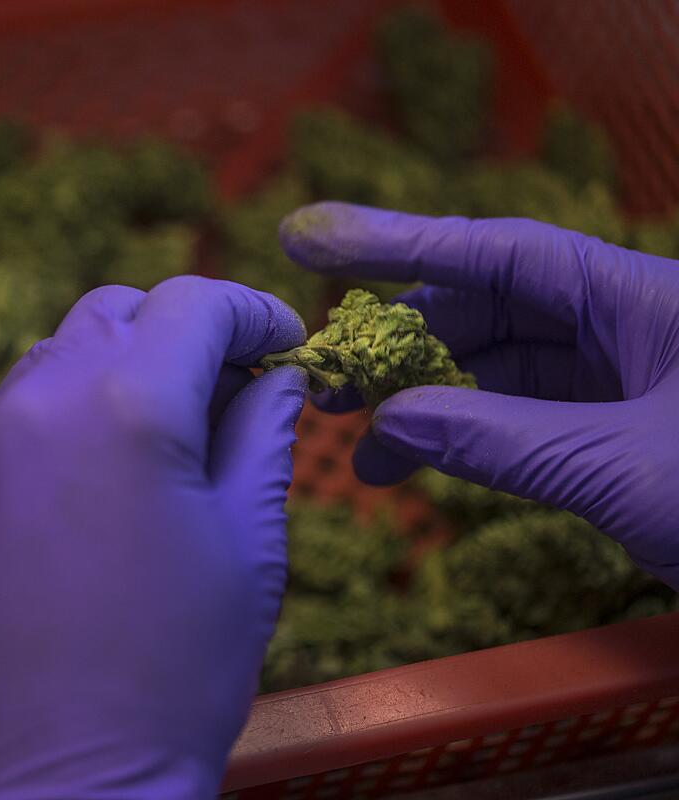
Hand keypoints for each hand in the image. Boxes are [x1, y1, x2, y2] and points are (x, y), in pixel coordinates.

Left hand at [0, 277, 306, 798]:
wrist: (54, 790)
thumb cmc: (175, 677)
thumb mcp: (249, 548)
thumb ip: (264, 435)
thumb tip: (276, 375)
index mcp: (127, 405)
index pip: (193, 302)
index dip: (251, 312)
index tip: (281, 344)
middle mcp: (34, 403)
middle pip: (113, 315)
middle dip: (176, 335)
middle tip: (220, 394)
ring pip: (49, 362)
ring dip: (109, 378)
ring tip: (149, 451)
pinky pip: (0, 426)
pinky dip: (51, 428)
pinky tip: (78, 500)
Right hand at [280, 201, 678, 587]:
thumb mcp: (621, 467)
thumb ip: (496, 439)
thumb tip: (388, 426)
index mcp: (638, 299)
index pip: (495, 251)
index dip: (395, 241)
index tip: (309, 238)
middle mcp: (623, 329)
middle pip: (486, 313)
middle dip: (402, 346)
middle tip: (328, 385)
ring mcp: (621, 384)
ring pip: (498, 373)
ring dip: (426, 405)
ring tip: (362, 452)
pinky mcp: (618, 436)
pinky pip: (521, 420)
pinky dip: (466, 440)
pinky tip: (419, 463)